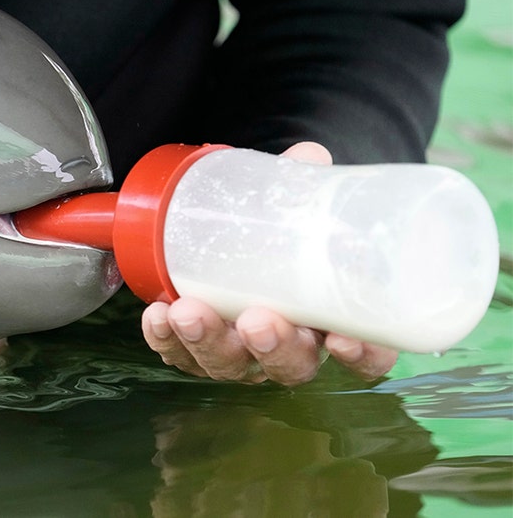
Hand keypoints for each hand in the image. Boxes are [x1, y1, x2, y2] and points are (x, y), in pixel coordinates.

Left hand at [140, 141, 398, 384]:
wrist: (228, 235)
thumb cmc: (277, 232)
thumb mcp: (293, 206)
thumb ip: (301, 183)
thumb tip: (308, 156)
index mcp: (332, 318)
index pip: (366, 355)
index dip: (361, 357)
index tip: (341, 338)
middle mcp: (292, 345)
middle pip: (291, 366)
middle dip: (272, 348)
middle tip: (254, 321)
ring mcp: (243, 354)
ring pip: (231, 365)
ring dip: (208, 342)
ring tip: (187, 311)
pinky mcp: (198, 349)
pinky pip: (182, 354)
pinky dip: (167, 339)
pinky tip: (157, 315)